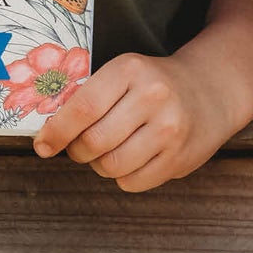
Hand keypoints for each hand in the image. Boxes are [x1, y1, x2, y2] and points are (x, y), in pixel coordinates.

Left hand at [30, 51, 235, 191]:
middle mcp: (152, 97)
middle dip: (77, 150)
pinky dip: (122, 176)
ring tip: (106, 151)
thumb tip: (47, 132)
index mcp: (130, 69)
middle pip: (94, 141)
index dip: (57, 131)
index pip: (83, 107)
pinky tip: (130, 159)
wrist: (209, 90)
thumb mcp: (124, 73)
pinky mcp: (180, 158)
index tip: (43, 145)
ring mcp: (169, 129)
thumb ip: (89, 95)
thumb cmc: (152, 83)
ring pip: (112, 166)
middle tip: (78, 146)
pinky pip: (133, 182)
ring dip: (99, 165)